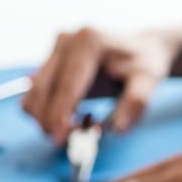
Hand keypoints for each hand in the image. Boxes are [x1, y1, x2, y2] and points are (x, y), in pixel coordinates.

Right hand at [23, 27, 176, 143]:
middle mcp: (66, 42)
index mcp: (89, 42)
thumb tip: (116, 129)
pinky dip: (47, 113)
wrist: (140, 50)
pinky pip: (35, 95)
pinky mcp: (49, 63)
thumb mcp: (149, 82)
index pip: (66, 85)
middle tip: (77, 139)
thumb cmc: (143, 65)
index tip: (59, 138)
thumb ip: (135, 104)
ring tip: (81, 124)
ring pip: (33, 95)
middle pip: (42, 90)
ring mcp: (54, 50)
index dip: (59, 114)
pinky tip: (73, 115)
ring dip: (47, 119)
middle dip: (51, 122)